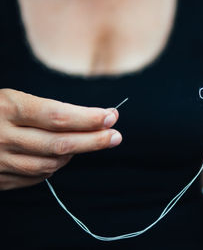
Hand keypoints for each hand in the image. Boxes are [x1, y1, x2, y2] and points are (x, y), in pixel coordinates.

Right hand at [0, 89, 121, 189]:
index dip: (88, 118)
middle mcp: (2, 135)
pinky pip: (37, 176)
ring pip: (51, 164)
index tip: (111, 116)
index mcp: (7, 107)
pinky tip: (62, 156)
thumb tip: (91, 120)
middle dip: (94, 141)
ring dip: (75, 154)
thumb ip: (46, 111)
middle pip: (60, 144)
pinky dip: (55, 166)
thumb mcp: (11, 99)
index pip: (58, 115)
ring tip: (87, 142)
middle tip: (116, 136)